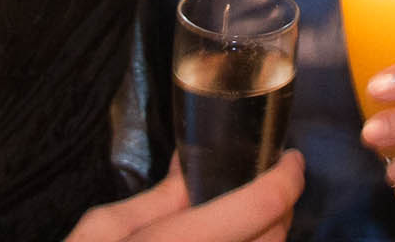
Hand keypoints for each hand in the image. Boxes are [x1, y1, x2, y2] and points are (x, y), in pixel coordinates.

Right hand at [66, 152, 302, 241]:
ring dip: (268, 238)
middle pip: (276, 236)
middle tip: (263, 187)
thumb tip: (190, 162)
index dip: (287, 176)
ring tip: (248, 221)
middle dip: (279, 206)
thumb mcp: (104, 231)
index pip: (263, 204)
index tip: (290, 160)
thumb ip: (158, 199)